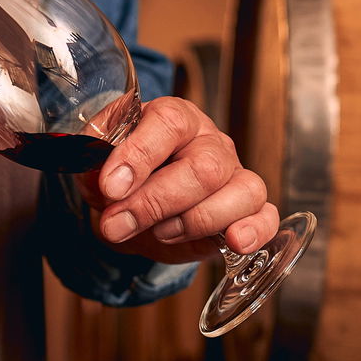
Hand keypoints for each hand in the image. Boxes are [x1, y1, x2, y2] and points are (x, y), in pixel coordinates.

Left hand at [84, 97, 279, 264]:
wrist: (135, 212)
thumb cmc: (122, 182)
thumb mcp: (97, 169)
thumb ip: (94, 166)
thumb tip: (102, 179)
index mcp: (174, 119)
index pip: (169, 123)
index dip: (139, 155)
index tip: (110, 187)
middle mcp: (210, 142)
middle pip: (205, 166)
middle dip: (157, 202)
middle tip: (119, 224)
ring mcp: (235, 175)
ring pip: (240, 191)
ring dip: (194, 221)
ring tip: (161, 232)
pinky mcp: (248, 210)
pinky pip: (266, 216)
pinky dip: (254, 231)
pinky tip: (233, 242)